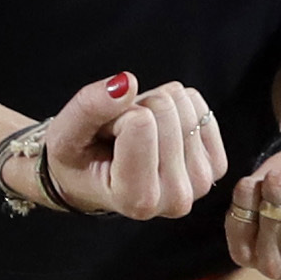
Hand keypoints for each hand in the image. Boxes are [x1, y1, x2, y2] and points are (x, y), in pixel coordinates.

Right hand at [11, 72, 227, 219]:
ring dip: (153, 108)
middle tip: (119, 136)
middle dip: (136, 109)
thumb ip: (90, 107)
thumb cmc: (77, 158)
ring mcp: (199, 183)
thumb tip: (127, 81)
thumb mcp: (65, 134)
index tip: (105, 139)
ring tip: (136, 135)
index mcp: (136, 198)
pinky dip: (176, 106)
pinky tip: (159, 131)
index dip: (115, 116)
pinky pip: (200, 106)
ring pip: (182, 104)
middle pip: (164, 109)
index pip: (139, 122)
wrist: (93, 177)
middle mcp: (174, 198)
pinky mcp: (215, 167)